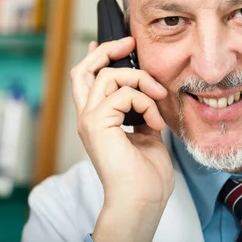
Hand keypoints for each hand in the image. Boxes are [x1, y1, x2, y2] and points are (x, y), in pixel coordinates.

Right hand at [70, 37, 173, 241]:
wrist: (142, 199)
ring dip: (140, 81)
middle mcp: (88, 117)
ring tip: (158, 99)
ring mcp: (89, 119)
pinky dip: (146, 103)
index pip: (88, 79)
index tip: (119, 43)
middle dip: (106, 49)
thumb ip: (141, 110)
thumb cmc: (146, 174)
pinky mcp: (96, 123)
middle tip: (129, 42)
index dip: (98, 56)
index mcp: (99, 119)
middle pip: (83, 69)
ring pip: (107, 76)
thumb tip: (148, 92)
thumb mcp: (146, 133)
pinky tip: (155, 123)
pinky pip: (123, 94)